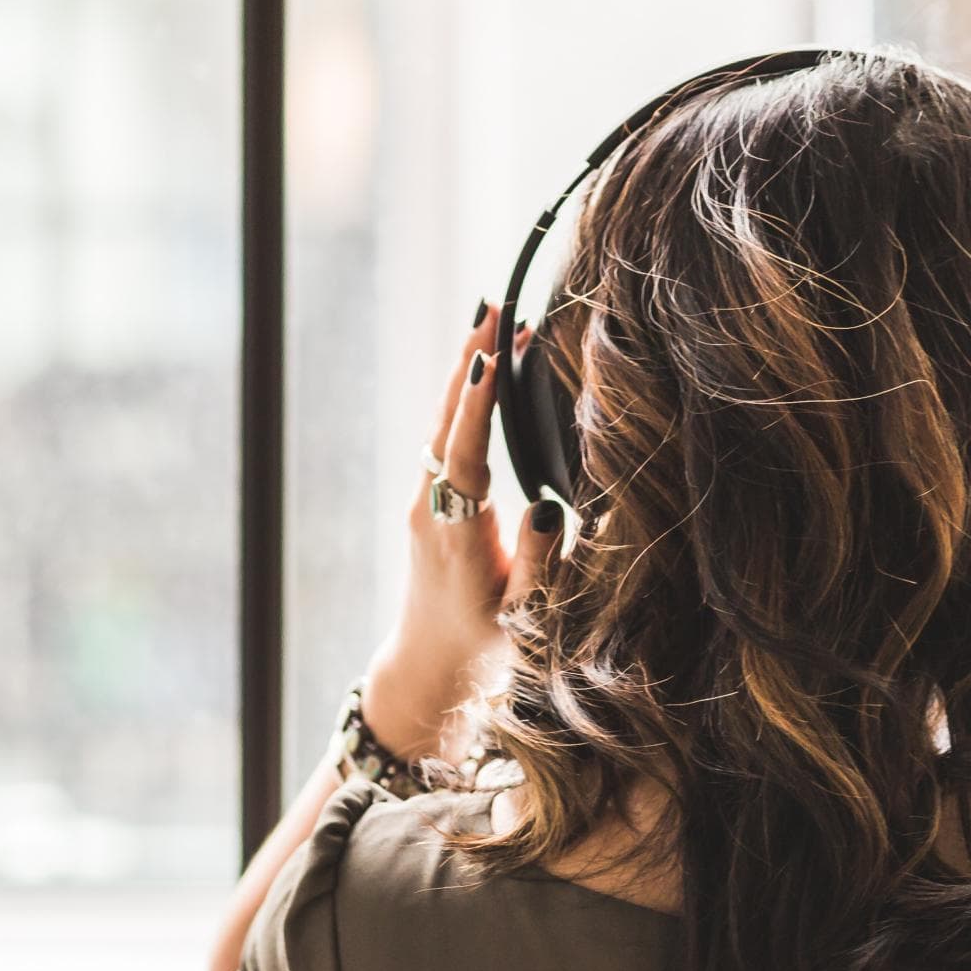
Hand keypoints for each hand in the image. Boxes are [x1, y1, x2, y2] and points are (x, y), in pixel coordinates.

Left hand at [360, 299, 566, 758]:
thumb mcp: (523, 616)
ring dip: (467, 369)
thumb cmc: (484, 645)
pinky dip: (466, 397)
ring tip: (491, 318)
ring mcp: (425, 501)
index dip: (477, 403)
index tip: (490, 354)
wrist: (429, 667)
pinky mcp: (430, 500)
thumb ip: (538, 564)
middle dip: (470, 359)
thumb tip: (545, 508)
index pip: (466, 453)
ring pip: (444, 422)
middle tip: (491, 304)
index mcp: (455, 532)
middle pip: (447, 419)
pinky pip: (447, 436)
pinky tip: (484, 369)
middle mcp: (431, 508)